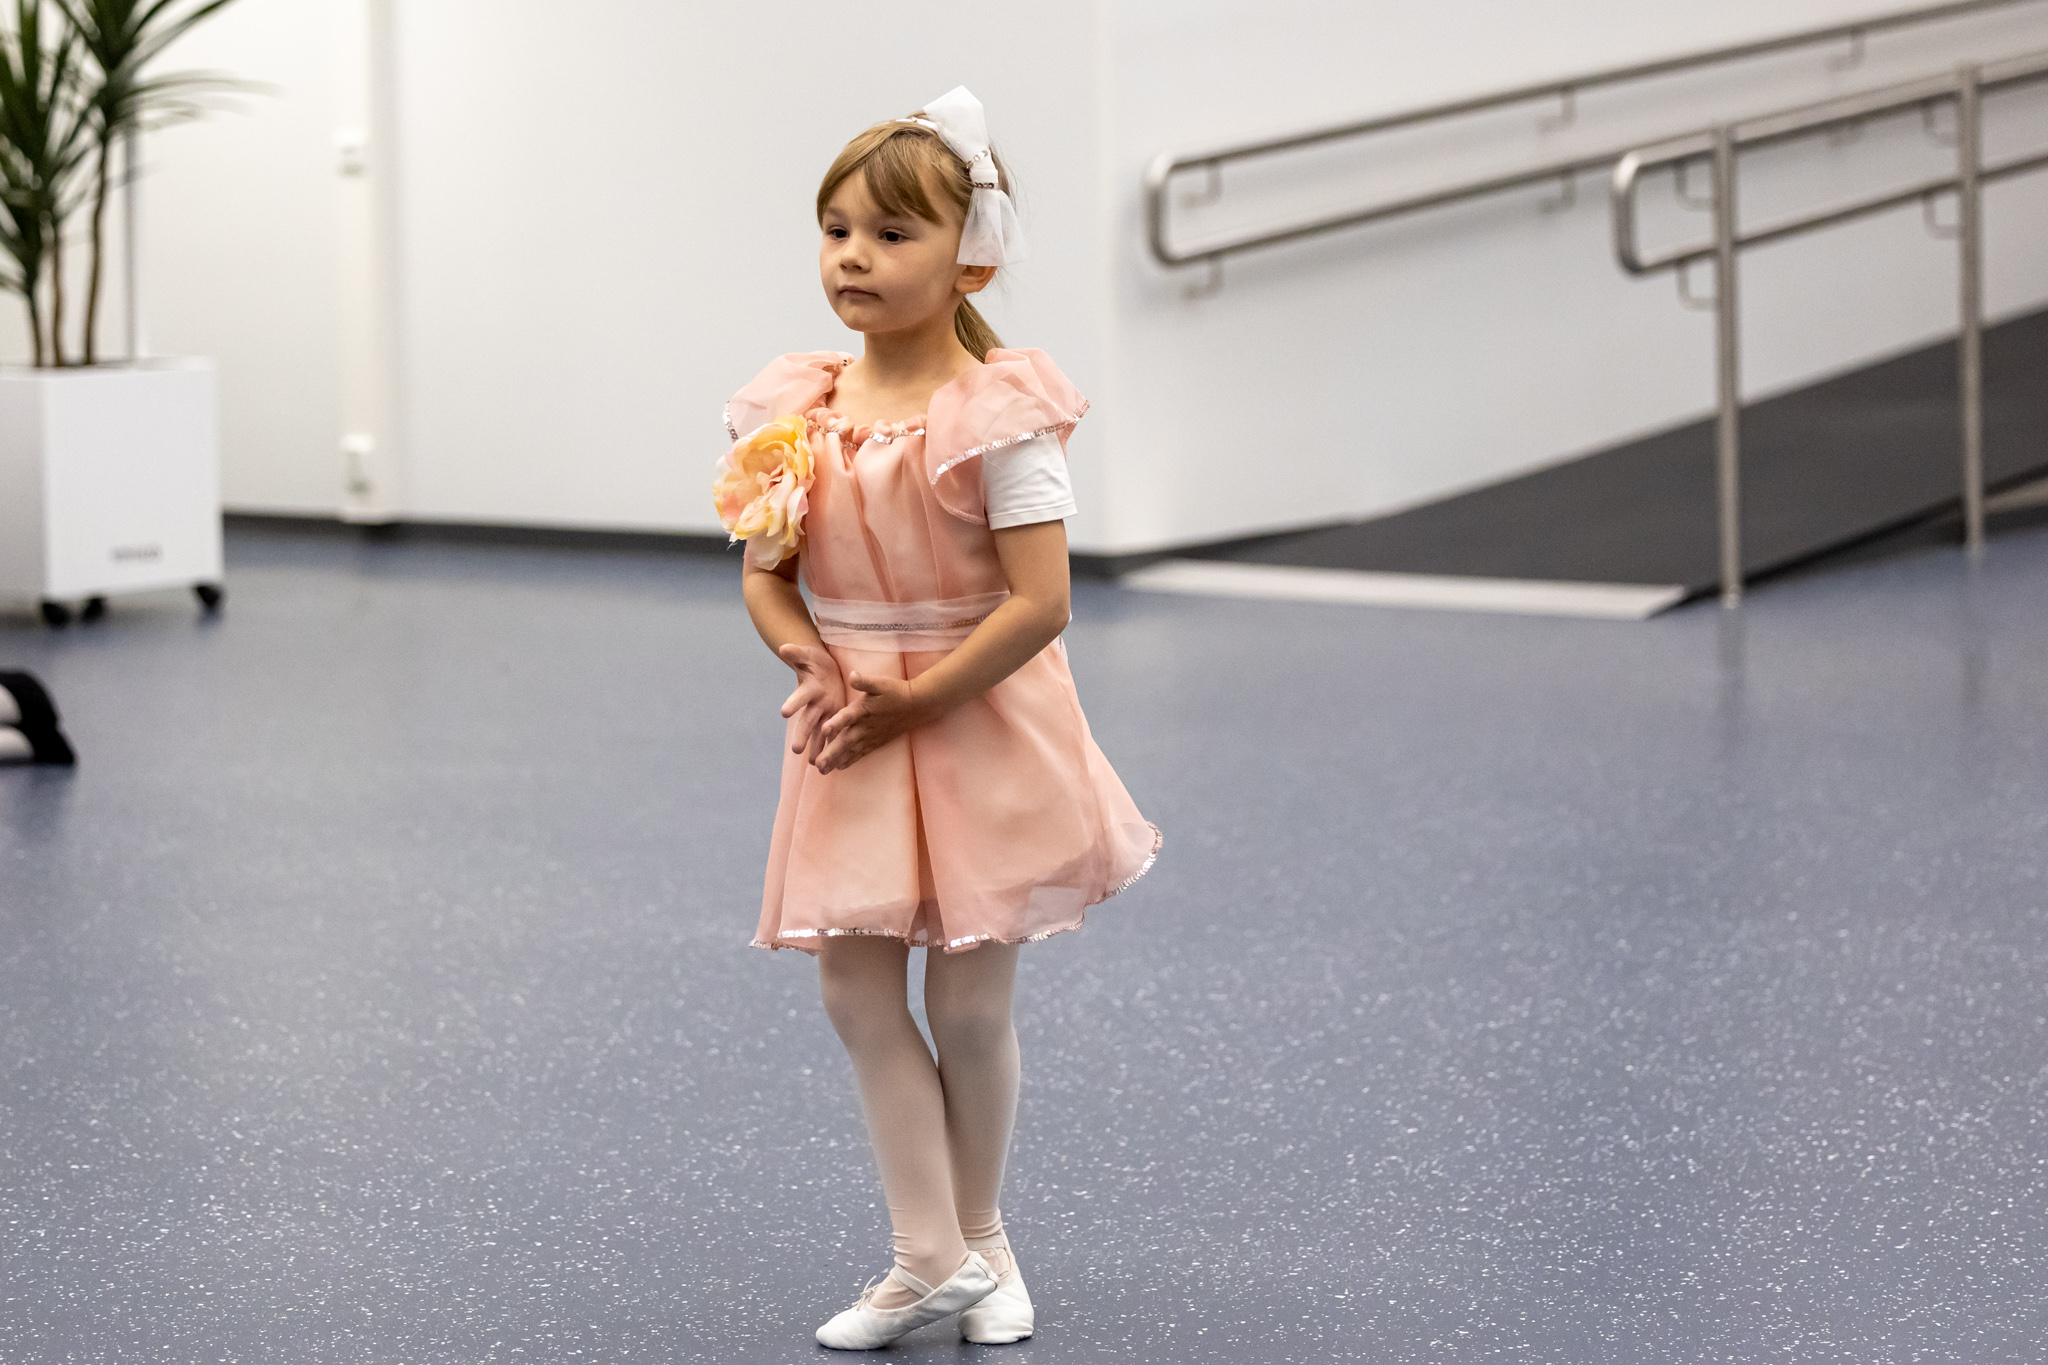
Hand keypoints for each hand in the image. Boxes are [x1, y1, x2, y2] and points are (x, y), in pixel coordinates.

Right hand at [778, 643, 845, 767]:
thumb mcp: (806, 654)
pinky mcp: (835, 715)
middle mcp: (814, 704)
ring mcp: (823, 712)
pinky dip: (833, 746)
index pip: (799, 698)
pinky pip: (834, 733)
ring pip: (819, 732)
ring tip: (815, 764)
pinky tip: (834, 763)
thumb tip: (784, 647)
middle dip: (803, 735)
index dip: (792, 704)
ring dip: (817, 747)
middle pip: (807, 721)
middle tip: (796, 750)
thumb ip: (797, 653)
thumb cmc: (812, 661)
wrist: (820, 667)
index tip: (784, 712)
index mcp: (808, 689)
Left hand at [813, 672, 932, 773]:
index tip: (824, 731)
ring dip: (837, 760)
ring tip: (823, 771)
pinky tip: (839, 767)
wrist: (916, 705)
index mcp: (863, 709)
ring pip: (851, 751)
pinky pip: (861, 753)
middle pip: (846, 741)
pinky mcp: (876, 741)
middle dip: (832, 753)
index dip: (836, 723)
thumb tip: (852, 674)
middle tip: (818, 765)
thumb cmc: (896, 692)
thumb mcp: (880, 683)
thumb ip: (864, 681)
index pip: (847, 716)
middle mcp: (865, 726)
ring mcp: (871, 736)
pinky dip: (850, 761)